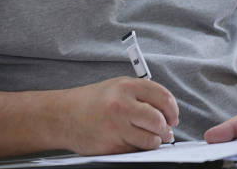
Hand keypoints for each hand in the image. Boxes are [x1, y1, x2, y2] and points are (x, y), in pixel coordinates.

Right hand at [61, 76, 178, 154]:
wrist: (63, 116)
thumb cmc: (92, 102)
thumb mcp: (117, 87)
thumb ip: (142, 96)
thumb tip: (167, 113)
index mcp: (126, 86)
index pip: (162, 97)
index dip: (173, 109)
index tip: (173, 117)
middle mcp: (122, 105)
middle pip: (159, 120)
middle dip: (166, 129)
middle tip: (166, 131)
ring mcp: (116, 126)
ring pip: (150, 139)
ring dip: (155, 141)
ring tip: (151, 138)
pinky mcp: (111, 145)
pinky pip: (135, 150)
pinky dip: (139, 148)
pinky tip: (133, 142)